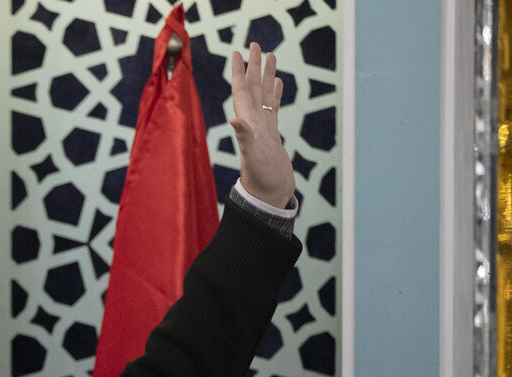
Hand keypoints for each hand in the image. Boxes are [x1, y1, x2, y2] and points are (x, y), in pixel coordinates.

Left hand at [228, 43, 295, 208]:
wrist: (269, 197)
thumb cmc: (261, 179)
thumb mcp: (253, 156)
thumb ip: (245, 137)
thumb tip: (234, 119)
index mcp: (248, 123)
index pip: (241, 91)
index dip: (239, 71)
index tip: (237, 52)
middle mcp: (253, 123)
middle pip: (252, 88)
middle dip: (253, 66)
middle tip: (255, 45)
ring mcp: (263, 128)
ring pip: (264, 95)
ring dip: (265, 76)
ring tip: (269, 57)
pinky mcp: (272, 135)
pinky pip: (272, 108)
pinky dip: (274, 94)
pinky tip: (276, 84)